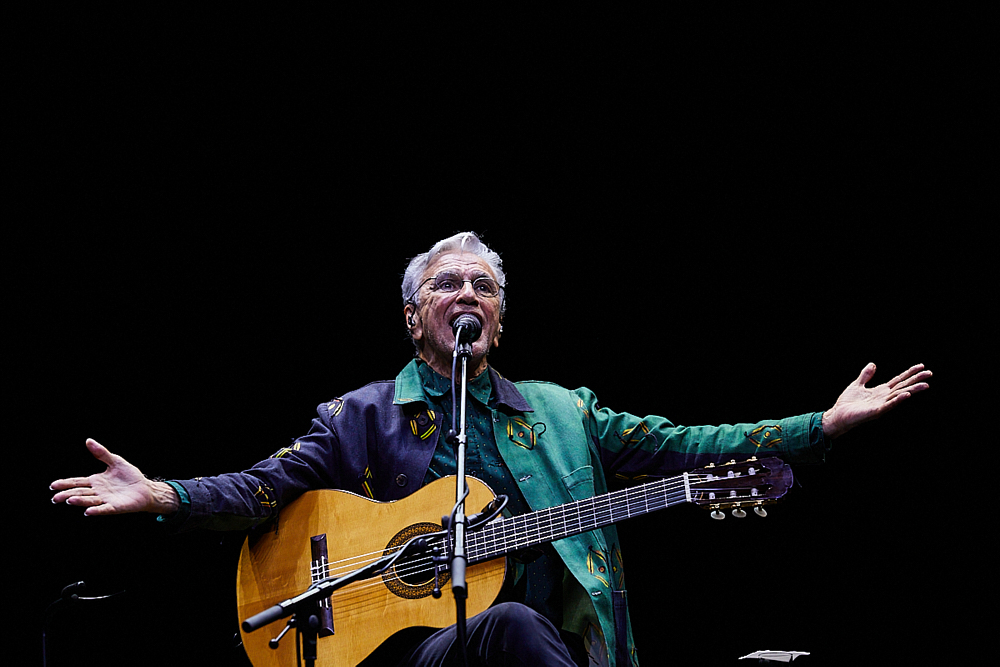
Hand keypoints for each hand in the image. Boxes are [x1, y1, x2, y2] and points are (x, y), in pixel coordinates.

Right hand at [50, 438, 178, 515]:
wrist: (146, 488)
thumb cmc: (130, 476)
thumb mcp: (115, 462)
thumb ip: (102, 453)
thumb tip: (88, 440)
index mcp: (95, 481)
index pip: (77, 482)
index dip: (65, 484)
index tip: (53, 486)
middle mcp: (98, 492)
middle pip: (80, 493)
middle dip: (67, 495)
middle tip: (55, 498)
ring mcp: (106, 500)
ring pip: (89, 501)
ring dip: (80, 501)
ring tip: (69, 500)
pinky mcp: (116, 507)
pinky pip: (104, 509)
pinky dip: (96, 510)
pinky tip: (88, 512)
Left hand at [822, 363, 931, 438]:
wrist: (837, 415)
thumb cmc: (847, 403)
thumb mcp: (857, 385)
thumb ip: (866, 375)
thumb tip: (873, 364)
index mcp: (881, 391)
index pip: (899, 380)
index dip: (909, 373)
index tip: (921, 366)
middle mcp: (884, 398)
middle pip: (903, 387)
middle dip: (916, 380)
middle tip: (930, 374)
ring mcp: (881, 405)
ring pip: (899, 396)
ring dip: (912, 390)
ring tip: (925, 385)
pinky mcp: (875, 412)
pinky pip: (888, 405)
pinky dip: (897, 400)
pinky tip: (906, 395)